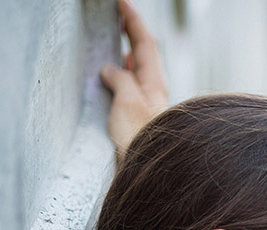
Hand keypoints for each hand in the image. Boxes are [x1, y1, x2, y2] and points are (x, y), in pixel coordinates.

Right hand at [100, 0, 167, 155]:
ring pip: (137, 72)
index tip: (121, 2)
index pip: (144, 42)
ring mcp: (147, 106)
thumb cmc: (142, 140)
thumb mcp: (128, 103)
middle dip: (131, 33)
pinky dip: (121, 77)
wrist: (154, 175)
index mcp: (153, 82)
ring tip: (116, 43)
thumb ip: (121, 80)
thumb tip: (112, 69)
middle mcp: (153, 92)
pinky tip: (114, 80)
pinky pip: (129, 89)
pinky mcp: (139, 121)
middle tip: (118, 16)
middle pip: (143, 54)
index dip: (132, 20)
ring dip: (127, 55)